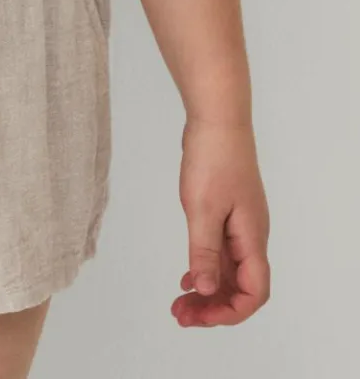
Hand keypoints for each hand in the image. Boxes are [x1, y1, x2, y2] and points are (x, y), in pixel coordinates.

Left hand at [172, 116, 270, 326]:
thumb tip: (207, 291)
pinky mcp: (228, 211)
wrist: (218, 118)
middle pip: (241, 286)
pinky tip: (187, 276)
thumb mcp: (203, 209)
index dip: (230, 311)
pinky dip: (206, 268)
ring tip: (179, 303)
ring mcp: (241, 223)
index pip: (255, 292)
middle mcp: (251, 235)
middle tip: (179, 315)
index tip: (198, 315)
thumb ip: (205, 252)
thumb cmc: (212, 159)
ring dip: (207, 290)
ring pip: (230, 270)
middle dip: (213, 307)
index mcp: (251, 238)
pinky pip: (222, 252)